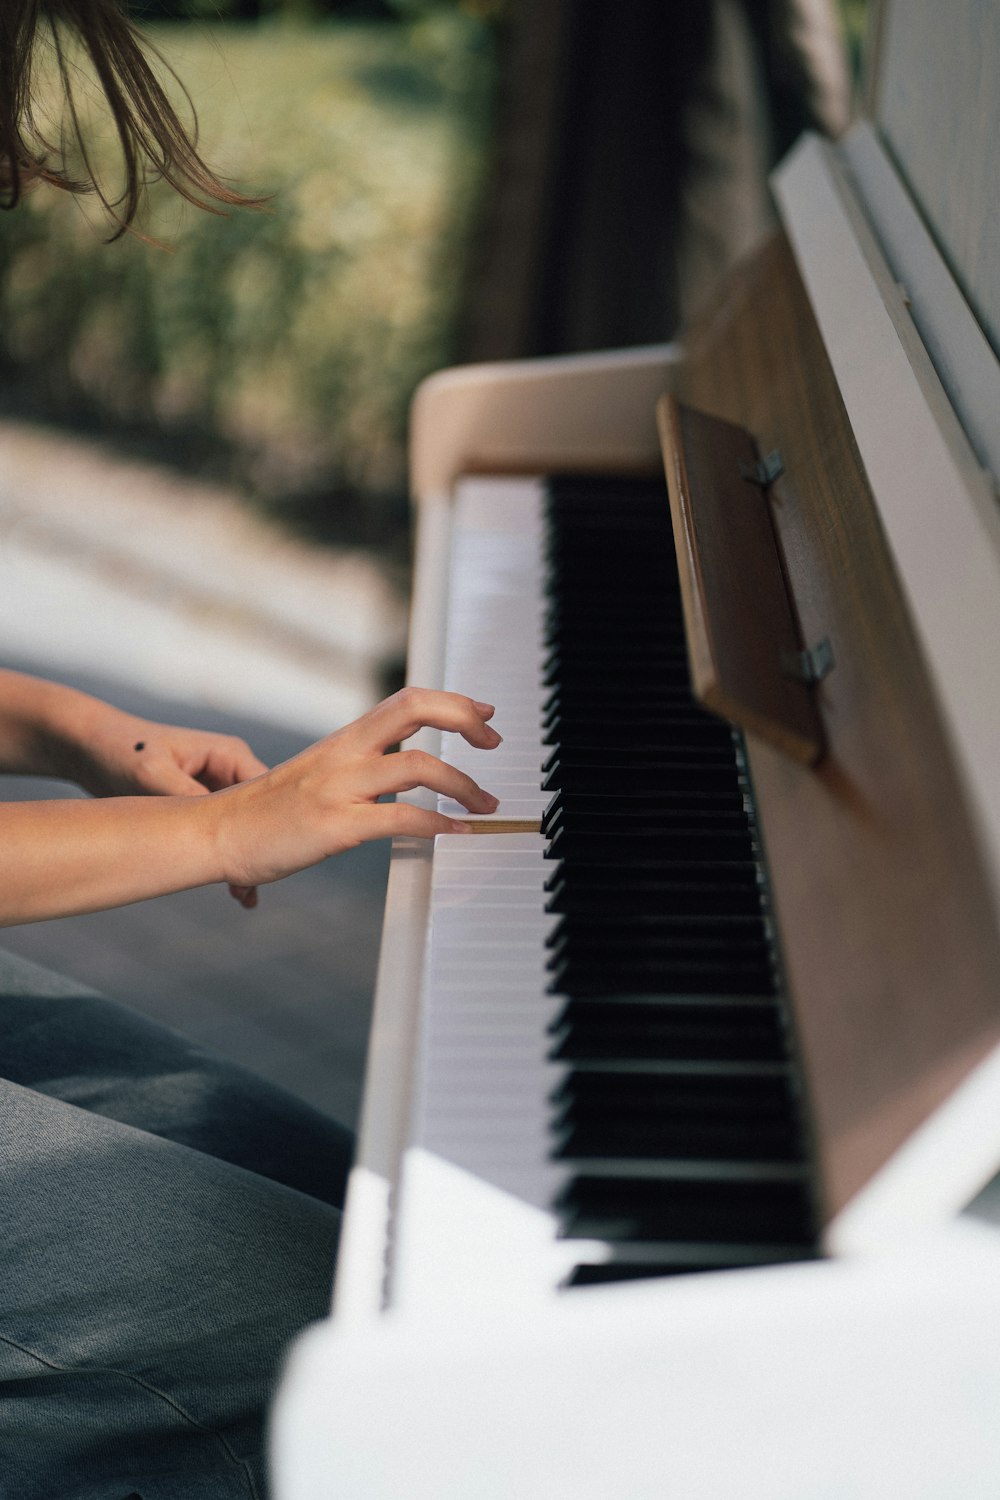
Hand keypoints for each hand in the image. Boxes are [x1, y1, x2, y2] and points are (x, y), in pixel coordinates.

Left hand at [69, 705, 268, 908]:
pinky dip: (222, 858)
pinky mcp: (202, 806)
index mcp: (229, 754)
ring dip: (240, 860)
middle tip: (248, 893)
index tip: (260, 865)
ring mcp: (218, 789)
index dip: (268, 831)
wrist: (89, 748)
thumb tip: (215, 830)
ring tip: (243, 898)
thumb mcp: (153, 775)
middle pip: (257, 817)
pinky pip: (221, 835)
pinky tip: (228, 889)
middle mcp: (229, 771)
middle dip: (255, 852)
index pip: (268, 794)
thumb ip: (187, 799)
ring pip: (241, 830)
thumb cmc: (121, 751)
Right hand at [210, 687, 501, 889]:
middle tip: (493, 741)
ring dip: (464, 784)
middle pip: (415, 710)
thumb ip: (358, 771)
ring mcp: (339, 788)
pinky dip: (439, 824)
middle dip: (464, 718)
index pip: (407, 701)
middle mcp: (344, 755)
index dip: (452, 701)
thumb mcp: (317, 777)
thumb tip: (401, 779)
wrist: (214, 832)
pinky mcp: (336, 826)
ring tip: (487, 804)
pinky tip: (458, 832)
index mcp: (343, 741)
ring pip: (419, 766)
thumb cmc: (266, 813)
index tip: (484, 714)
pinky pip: (401, 819)